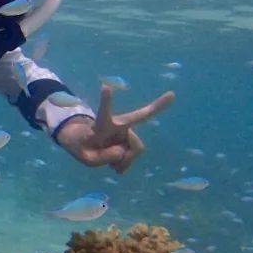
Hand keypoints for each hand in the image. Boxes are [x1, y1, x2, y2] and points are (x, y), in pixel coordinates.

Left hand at [56, 85, 174, 173]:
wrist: (84, 144)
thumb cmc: (80, 146)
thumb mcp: (85, 157)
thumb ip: (102, 157)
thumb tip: (121, 152)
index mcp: (101, 124)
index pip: (103, 111)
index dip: (105, 100)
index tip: (105, 86)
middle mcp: (117, 124)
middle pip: (137, 127)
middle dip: (156, 108)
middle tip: (172, 94)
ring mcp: (124, 132)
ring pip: (135, 149)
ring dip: (125, 160)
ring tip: (111, 166)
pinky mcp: (128, 140)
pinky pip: (133, 155)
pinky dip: (125, 162)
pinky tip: (116, 165)